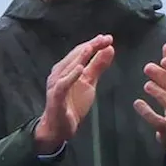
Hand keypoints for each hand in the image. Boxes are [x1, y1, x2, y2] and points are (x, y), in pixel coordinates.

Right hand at [33, 35, 113, 151]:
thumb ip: (97, 66)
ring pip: (67, 67)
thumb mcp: (89, 83)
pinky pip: (63, 84)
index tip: (108, 38)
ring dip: (79, 57)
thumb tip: (109, 49)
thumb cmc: (72, 103)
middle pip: (74, 57)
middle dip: (89, 46)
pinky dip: (70, 76)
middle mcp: (59, 74)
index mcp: (67, 69)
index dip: (94, 44)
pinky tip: (80, 69)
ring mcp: (56, 85)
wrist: (59, 127)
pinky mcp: (56, 97)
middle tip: (104, 38)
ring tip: (91, 48)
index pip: (81, 53)